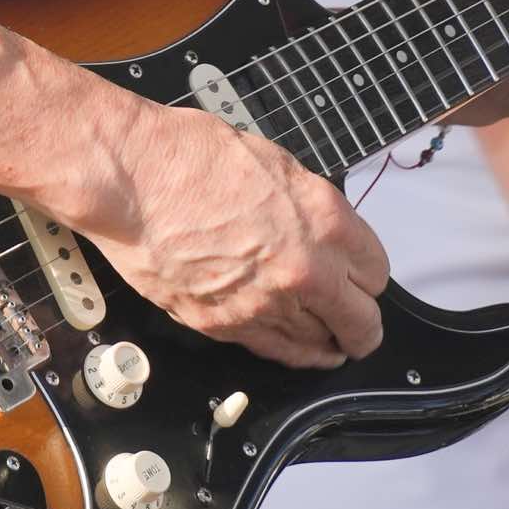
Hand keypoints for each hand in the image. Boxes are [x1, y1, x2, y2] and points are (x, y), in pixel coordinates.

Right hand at [78, 96, 388, 369]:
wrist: (132, 180)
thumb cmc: (188, 156)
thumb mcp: (271, 160)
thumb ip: (306, 203)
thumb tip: (318, 226)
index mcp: (323, 219)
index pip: (376, 271)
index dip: (367, 273)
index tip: (360, 276)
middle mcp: (304, 269)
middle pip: (362, 323)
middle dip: (361, 321)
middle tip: (356, 319)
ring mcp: (265, 304)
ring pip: (320, 347)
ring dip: (326, 340)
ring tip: (327, 336)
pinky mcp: (225, 326)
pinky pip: (274, 352)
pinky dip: (289, 351)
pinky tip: (292, 344)